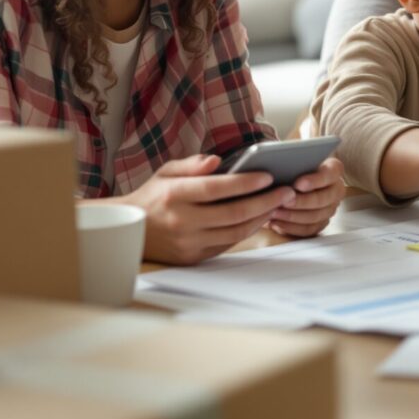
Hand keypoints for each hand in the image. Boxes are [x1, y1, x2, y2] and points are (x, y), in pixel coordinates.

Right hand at [118, 153, 295, 264]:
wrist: (131, 232)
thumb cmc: (153, 197)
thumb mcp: (166, 173)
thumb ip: (192, 165)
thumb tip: (217, 160)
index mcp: (174, 195)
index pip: (217, 188)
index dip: (246, 183)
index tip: (269, 176)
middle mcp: (183, 221)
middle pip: (234, 213)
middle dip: (265, 202)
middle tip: (287, 192)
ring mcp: (189, 243)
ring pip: (236, 231)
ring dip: (262, 217)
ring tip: (279, 204)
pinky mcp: (194, 258)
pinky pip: (228, 243)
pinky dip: (247, 230)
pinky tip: (260, 217)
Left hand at [267, 156, 345, 238]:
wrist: (291, 177)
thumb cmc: (294, 164)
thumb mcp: (294, 155)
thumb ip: (292, 157)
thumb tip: (279, 161)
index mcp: (334, 169)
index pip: (330, 174)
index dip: (315, 180)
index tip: (298, 183)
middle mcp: (336, 189)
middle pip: (324, 199)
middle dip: (302, 201)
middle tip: (283, 201)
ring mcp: (330, 208)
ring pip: (316, 216)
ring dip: (293, 216)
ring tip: (274, 212)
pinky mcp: (320, 223)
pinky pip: (308, 229)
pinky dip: (291, 227)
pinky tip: (276, 223)